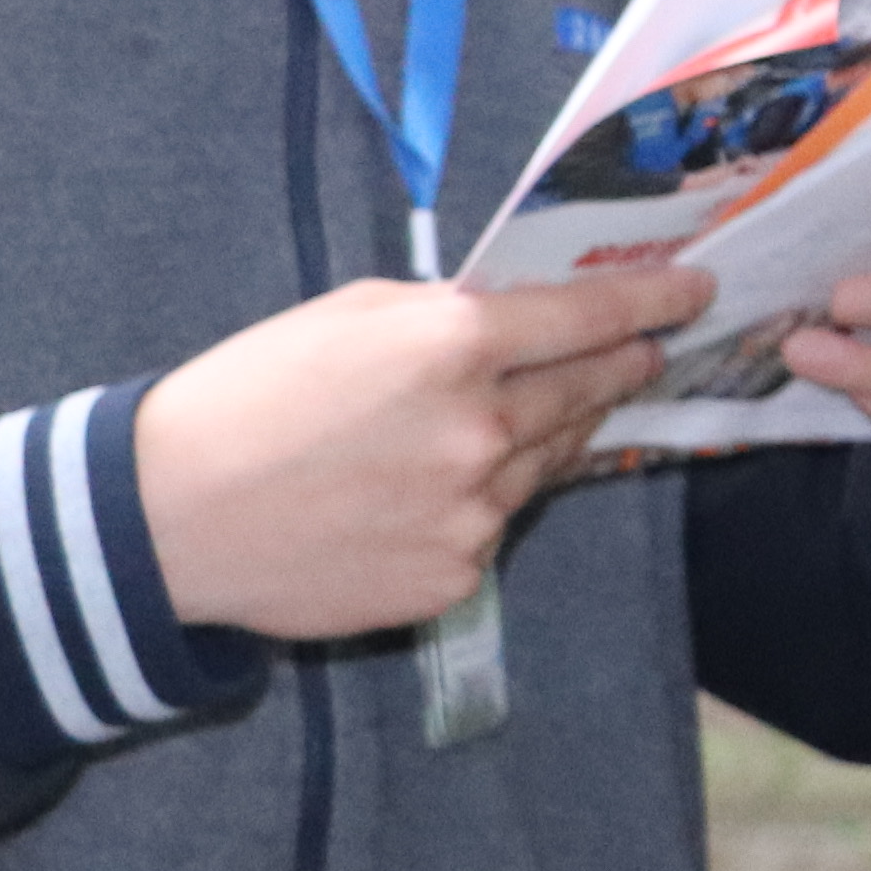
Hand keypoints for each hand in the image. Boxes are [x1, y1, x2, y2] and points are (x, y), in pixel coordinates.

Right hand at [135, 265, 706, 641]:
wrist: (174, 516)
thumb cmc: (253, 392)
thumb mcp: (353, 313)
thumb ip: (448, 315)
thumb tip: (519, 320)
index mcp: (455, 346)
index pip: (590, 315)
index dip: (654, 300)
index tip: (696, 293)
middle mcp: (480, 430)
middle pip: (588, 390)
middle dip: (624, 364)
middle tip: (647, 349)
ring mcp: (472, 514)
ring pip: (546, 462)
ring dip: (553, 433)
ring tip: (532, 412)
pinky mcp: (452, 577)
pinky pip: (496, 526)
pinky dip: (486, 500)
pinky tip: (438, 487)